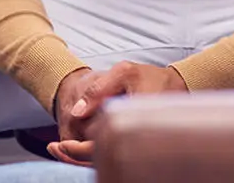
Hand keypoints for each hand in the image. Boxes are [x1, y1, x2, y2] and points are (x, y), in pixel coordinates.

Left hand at [48, 62, 187, 163]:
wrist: (179, 86)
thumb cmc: (151, 77)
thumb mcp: (124, 72)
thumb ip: (99, 89)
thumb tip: (75, 112)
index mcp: (132, 122)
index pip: (102, 147)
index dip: (78, 150)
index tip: (61, 145)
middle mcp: (136, 139)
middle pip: (103, 160)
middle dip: (75, 158)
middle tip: (54, 149)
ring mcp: (137, 145)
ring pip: (108, 161)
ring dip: (83, 159)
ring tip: (61, 150)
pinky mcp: (136, 146)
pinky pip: (113, 156)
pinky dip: (94, 155)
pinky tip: (78, 148)